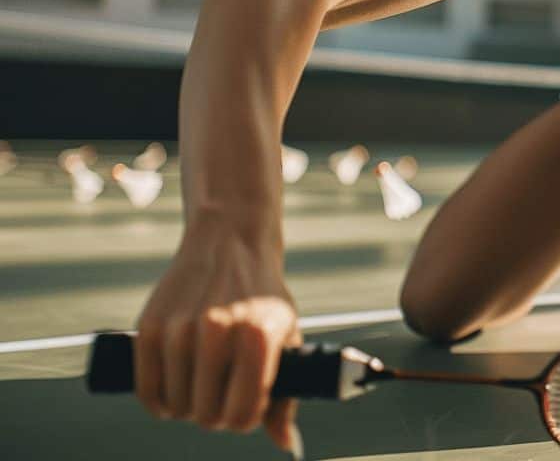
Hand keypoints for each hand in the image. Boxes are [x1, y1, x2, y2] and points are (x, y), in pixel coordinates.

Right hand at [133, 220, 302, 455]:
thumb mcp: (287, 337)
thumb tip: (287, 447)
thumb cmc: (264, 299)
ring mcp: (179, 330)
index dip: (243, 420)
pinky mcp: (149, 327)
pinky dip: (158, 401)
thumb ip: (287, 394)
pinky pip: (146, 390)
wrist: (230, 244)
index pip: (242, 414)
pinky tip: (171, 395)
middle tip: (221, 397)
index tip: (244, 409)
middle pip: (206, 416)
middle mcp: (217, 334)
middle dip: (215, 415)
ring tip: (201, 388)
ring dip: (187, 408)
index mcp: (258, 339)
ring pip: (176, 407)